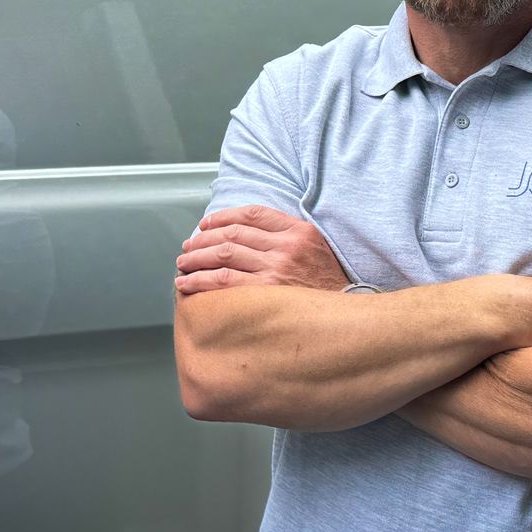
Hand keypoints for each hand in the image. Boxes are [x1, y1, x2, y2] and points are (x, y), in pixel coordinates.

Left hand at [175, 204, 348, 294]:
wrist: (348, 317)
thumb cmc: (328, 286)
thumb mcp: (317, 249)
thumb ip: (287, 236)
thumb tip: (247, 232)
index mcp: (299, 231)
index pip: (252, 214)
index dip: (223, 217)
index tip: (205, 224)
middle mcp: (287, 247)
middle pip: (232, 235)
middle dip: (203, 240)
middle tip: (187, 248)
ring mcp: (277, 270)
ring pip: (224, 256)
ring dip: (197, 259)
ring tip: (183, 266)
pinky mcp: (268, 294)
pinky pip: (225, 283)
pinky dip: (201, 281)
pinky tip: (188, 284)